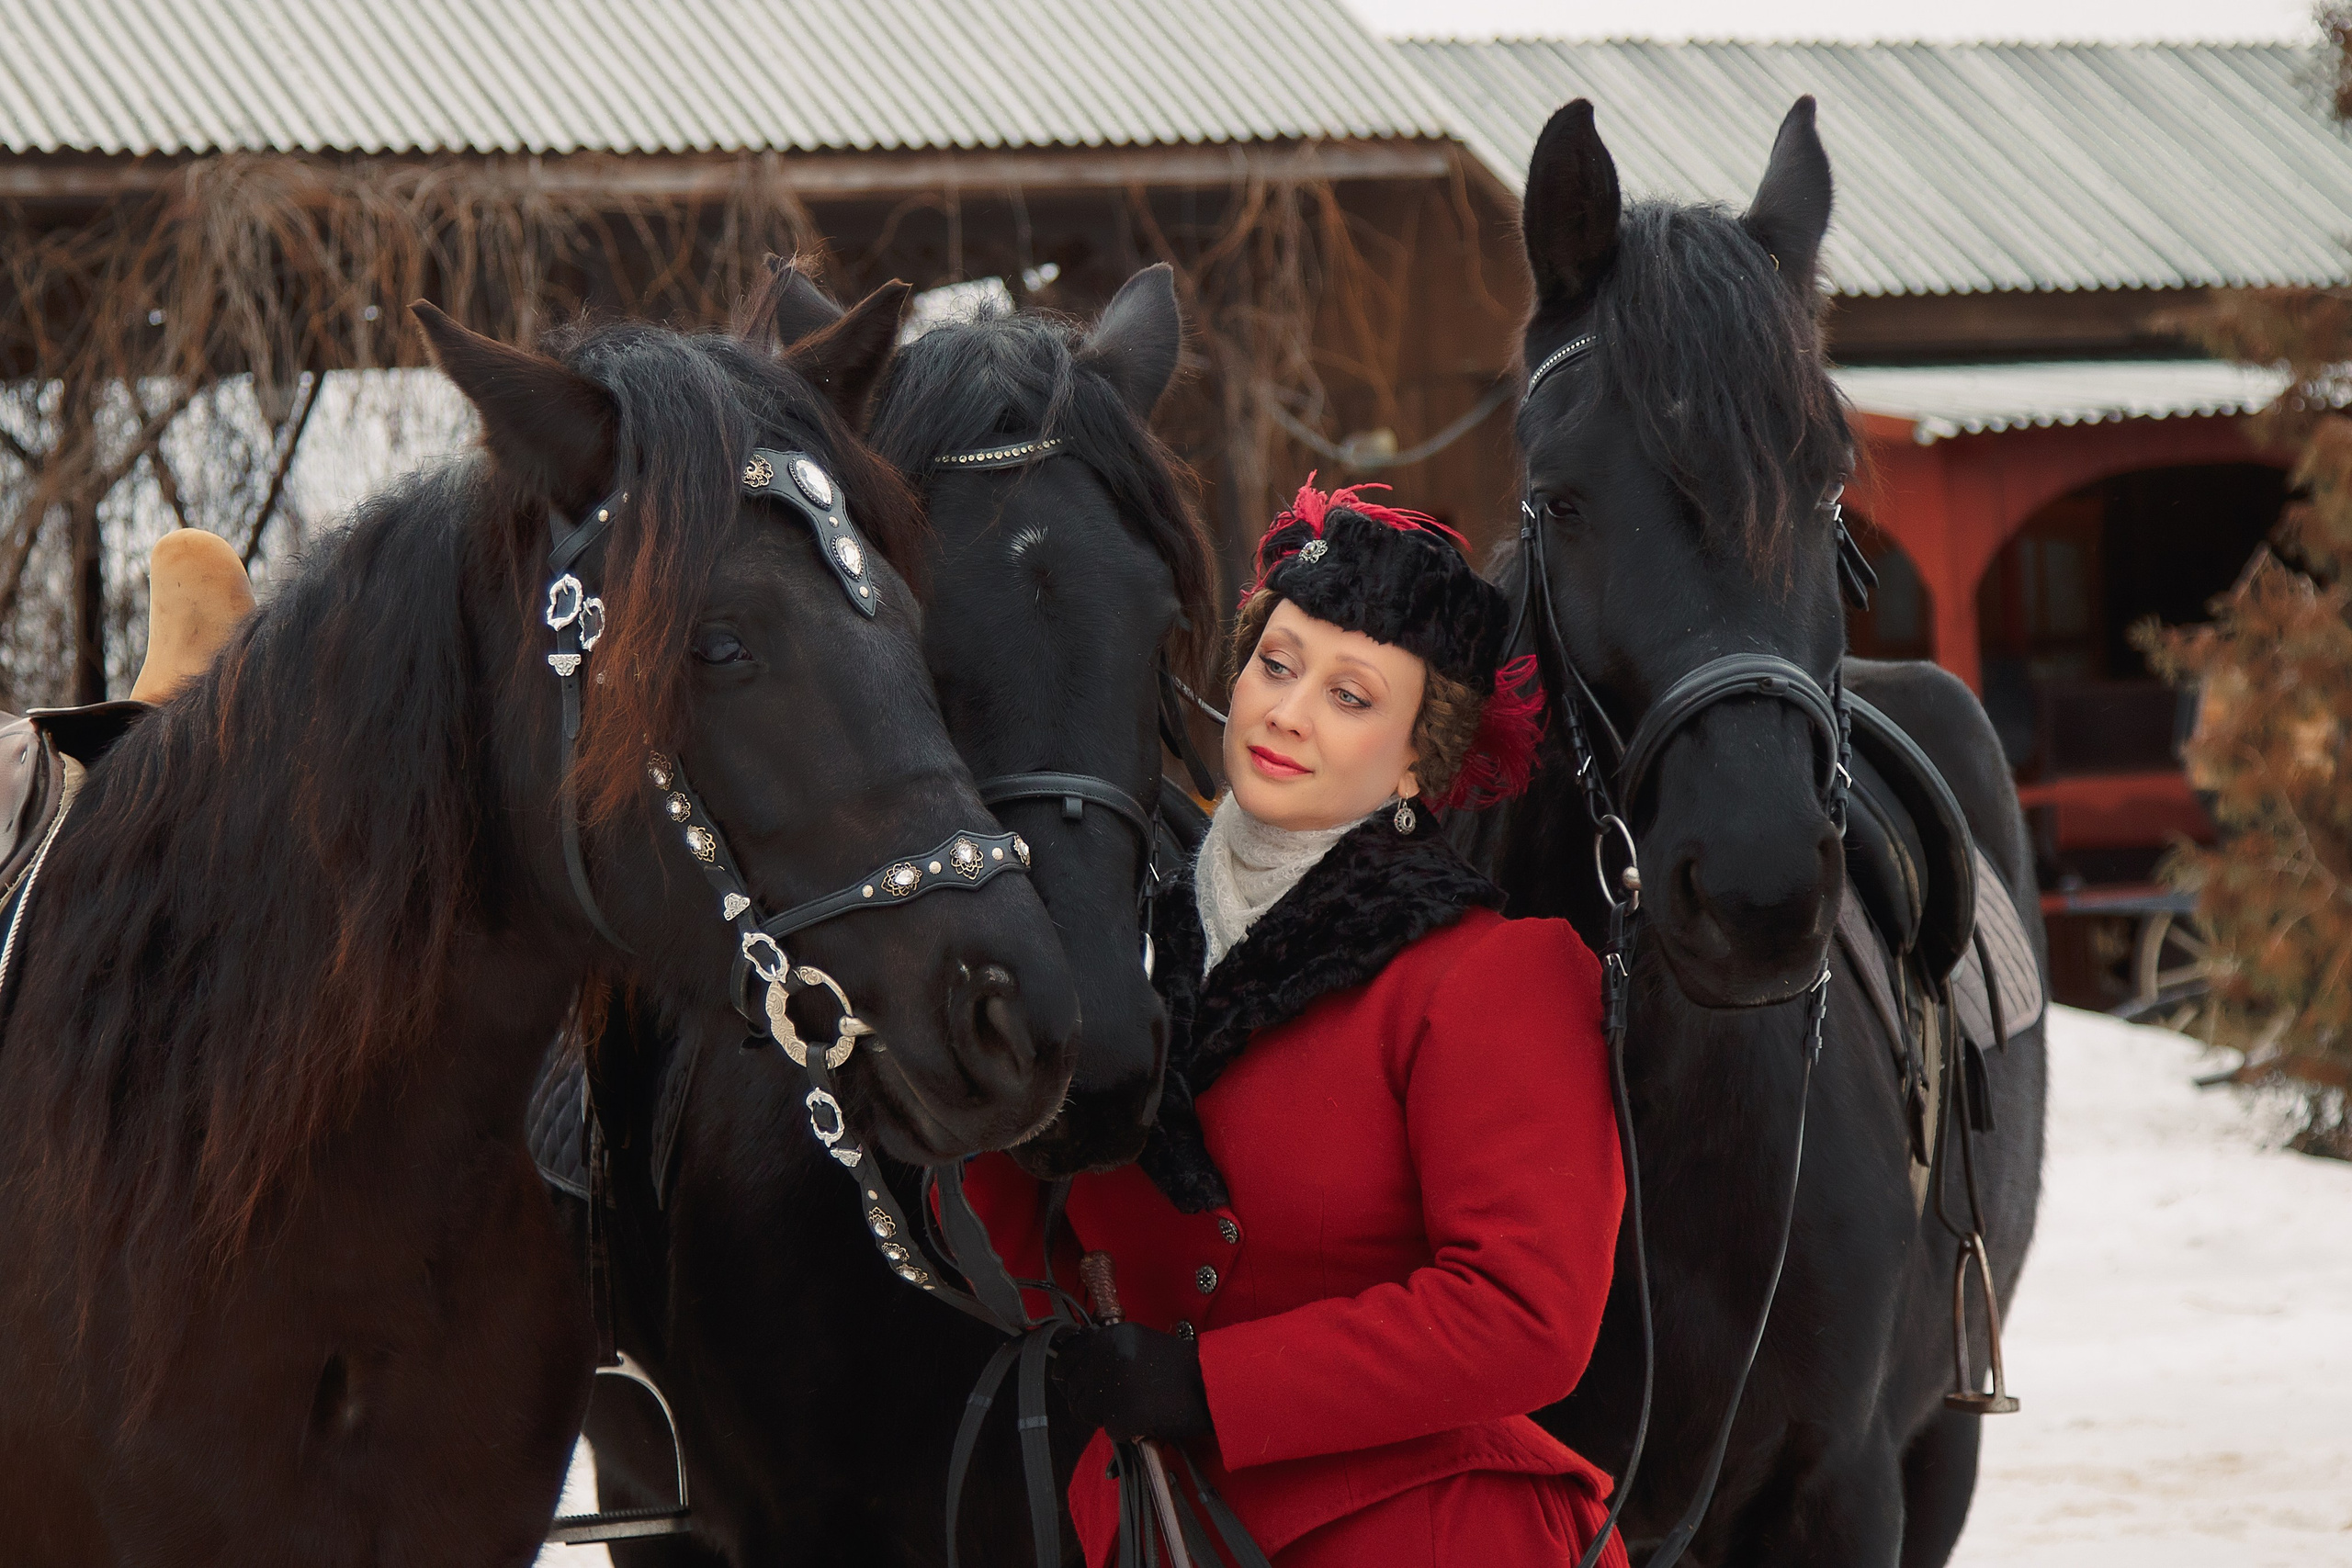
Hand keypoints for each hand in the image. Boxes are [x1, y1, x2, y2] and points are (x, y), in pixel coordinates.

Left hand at [1050, 1323, 1213, 1441]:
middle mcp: (1109, 1357)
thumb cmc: (1178, 1366)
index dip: (1067, 1372)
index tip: (1071, 1380)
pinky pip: (1110, 1430)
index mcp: (1111, 1336)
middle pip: (1074, 1387)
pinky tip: (1143, 1420)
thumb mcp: (1139, 1342)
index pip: (1068, 1355)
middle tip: (1110, 1402)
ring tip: (1129, 1410)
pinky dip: (1124, 1430)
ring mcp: (1115, 1387)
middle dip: (1088, 1398)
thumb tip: (1073, 1364)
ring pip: (1086, 1411)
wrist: (1211, 1386)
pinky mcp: (1125, 1415)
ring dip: (1102, 1415)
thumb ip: (1108, 1348)